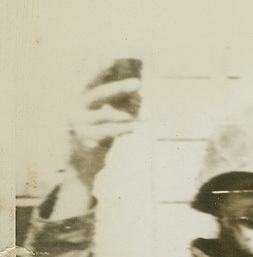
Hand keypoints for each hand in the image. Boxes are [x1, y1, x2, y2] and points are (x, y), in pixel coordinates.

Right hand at [68, 67, 142, 183]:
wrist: (81, 163)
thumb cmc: (96, 134)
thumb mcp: (106, 116)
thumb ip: (120, 104)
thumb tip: (139, 92)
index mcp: (77, 98)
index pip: (87, 80)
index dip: (98, 69)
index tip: (111, 57)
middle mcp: (74, 108)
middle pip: (96, 94)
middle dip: (117, 88)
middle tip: (138, 83)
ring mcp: (78, 124)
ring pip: (102, 115)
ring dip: (122, 114)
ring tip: (138, 116)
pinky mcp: (85, 139)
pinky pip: (106, 133)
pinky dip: (121, 129)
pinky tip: (135, 128)